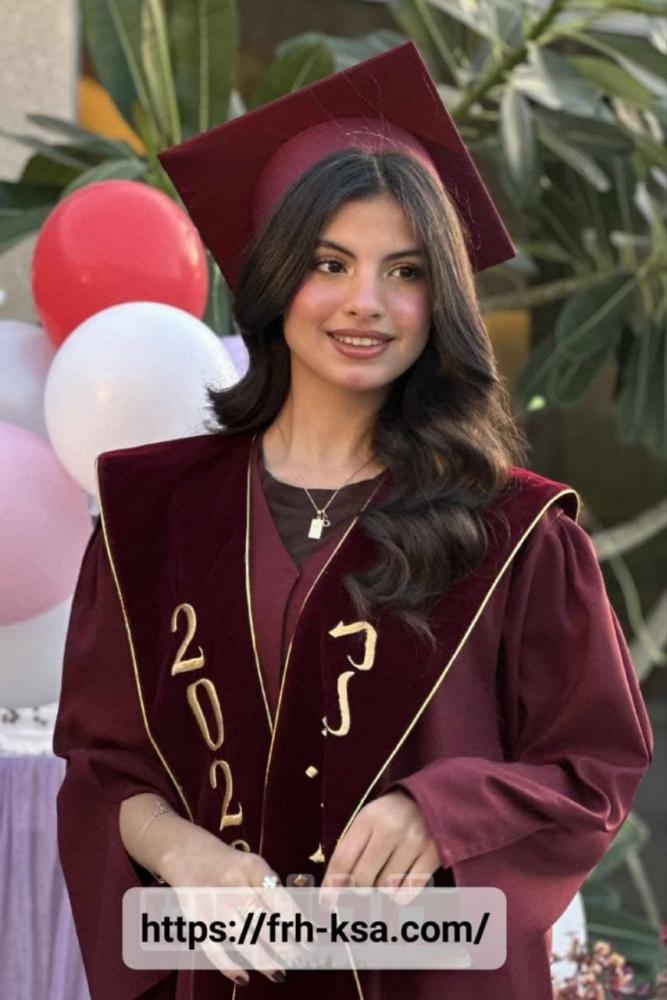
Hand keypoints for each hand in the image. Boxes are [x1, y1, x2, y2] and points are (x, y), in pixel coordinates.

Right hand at [160, 829, 291, 986]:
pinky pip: (214, 947)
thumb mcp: (254, 865)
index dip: (296, 922)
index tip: (310, 940)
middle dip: (284, 945)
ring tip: (280, 974)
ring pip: (242, 937)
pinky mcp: (197, 918)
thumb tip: (297, 923)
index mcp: (252, 868)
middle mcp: (233, 885)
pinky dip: (229, 966)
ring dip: (263, 960)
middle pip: (263, 921)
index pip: (279, 898)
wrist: (188, 853)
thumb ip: (273, 889)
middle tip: (301, 961)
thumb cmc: (231, 864)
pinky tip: (245, 978)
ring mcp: (214, 903)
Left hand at [321, 789, 439, 897]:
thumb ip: (350, 851)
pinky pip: (408, 891)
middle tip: (365, 882)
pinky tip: (401, 881)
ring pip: (385, 887)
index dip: (331, 885)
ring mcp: (413, 842)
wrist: (426, 799)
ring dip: (382, 889)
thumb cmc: (389, 816)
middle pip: (363, 878)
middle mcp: (390, 829)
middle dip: (360, 887)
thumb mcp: (366, 822)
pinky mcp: (432, 854)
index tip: (326, 902)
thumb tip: (332, 891)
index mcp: (368, 819)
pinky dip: (400, 895)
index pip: (343, 859)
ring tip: (387, 873)